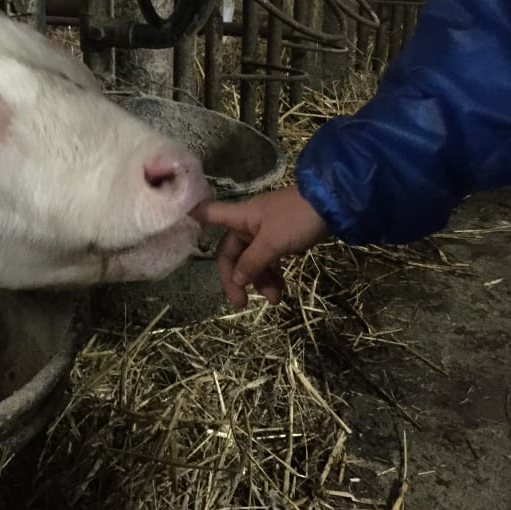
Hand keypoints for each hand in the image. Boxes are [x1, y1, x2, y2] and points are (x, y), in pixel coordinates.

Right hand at [192, 187, 329, 307]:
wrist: (334, 206)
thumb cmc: (297, 219)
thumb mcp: (273, 243)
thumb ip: (252, 263)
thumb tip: (235, 280)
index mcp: (241, 217)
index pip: (208, 214)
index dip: (191, 219)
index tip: (177, 227)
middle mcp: (249, 223)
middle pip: (232, 252)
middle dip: (238, 278)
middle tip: (242, 303)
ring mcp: (266, 231)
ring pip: (253, 260)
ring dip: (260, 281)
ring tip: (275, 300)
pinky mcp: (283, 238)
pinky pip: (270, 260)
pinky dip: (273, 275)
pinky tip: (280, 291)